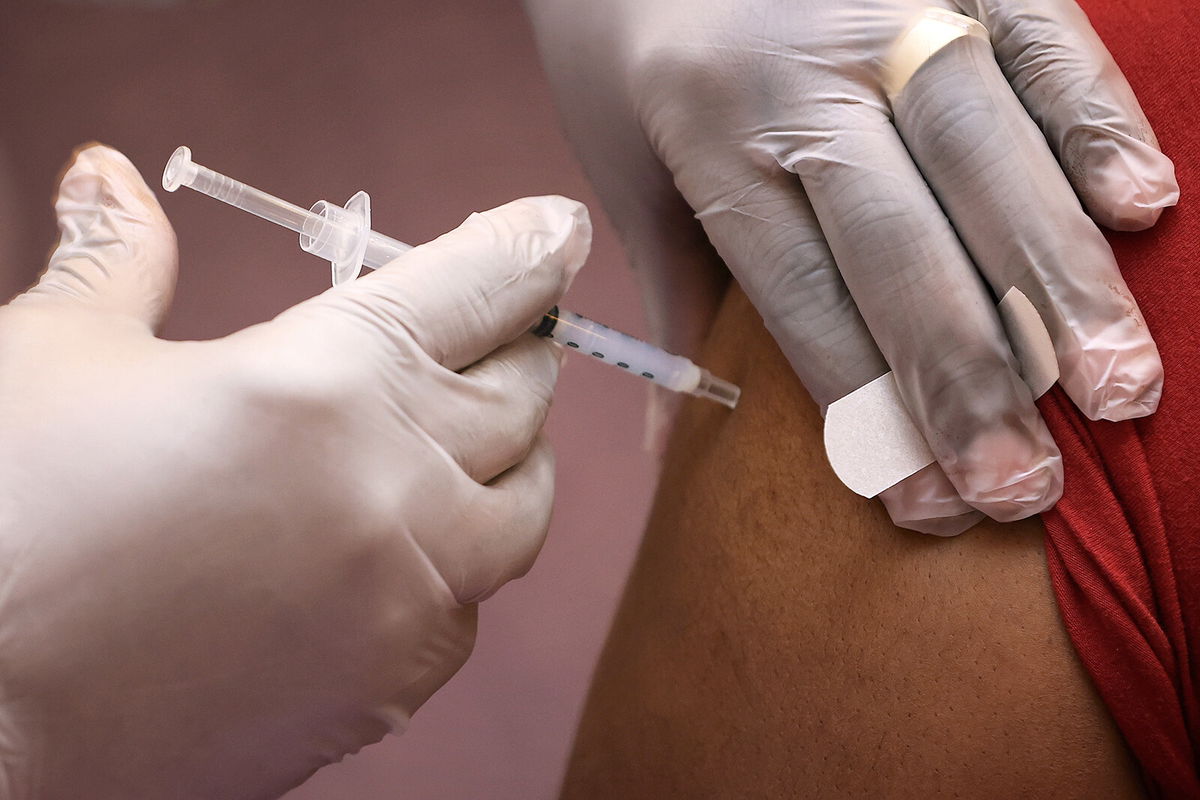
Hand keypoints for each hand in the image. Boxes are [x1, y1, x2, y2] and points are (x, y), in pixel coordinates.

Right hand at [0, 145, 589, 798]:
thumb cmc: (3, 528)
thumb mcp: (54, 359)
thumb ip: (117, 258)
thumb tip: (112, 176)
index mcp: (327, 380)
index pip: (480, 286)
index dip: (527, 245)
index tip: (557, 229)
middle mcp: (397, 487)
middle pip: (524, 393)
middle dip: (516, 348)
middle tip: (494, 329)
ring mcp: (407, 598)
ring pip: (523, 507)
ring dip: (508, 458)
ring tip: (460, 435)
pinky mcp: (393, 686)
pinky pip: (470, 605)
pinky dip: (455, 561)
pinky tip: (396, 548)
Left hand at [526, 0, 1176, 534]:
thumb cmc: (624, 39)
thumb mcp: (624, 166)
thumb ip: (671, 298)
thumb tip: (666, 443)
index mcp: (709, 133)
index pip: (807, 300)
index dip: (870, 412)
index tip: (928, 506)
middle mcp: (801, 71)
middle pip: (902, 250)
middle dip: (972, 381)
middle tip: (1029, 491)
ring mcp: (886, 0)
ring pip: (989, 157)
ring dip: (1060, 279)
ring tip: (1120, 388)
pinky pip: (1043, 37)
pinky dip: (1097, 119)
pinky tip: (1144, 206)